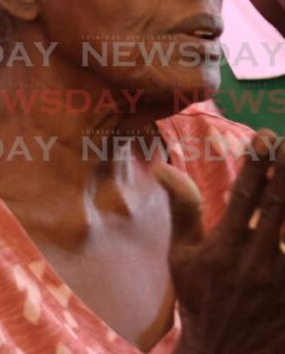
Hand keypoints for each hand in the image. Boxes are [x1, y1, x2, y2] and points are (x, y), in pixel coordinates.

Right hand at [154, 131, 284, 352]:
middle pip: (278, 207)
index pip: (244, 197)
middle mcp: (255, 261)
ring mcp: (282, 280)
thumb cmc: (200, 301)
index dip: (257, 165)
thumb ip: (183, 212)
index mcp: (223, 249)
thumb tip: (164, 168)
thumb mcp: (181, 258)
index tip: (265, 137)